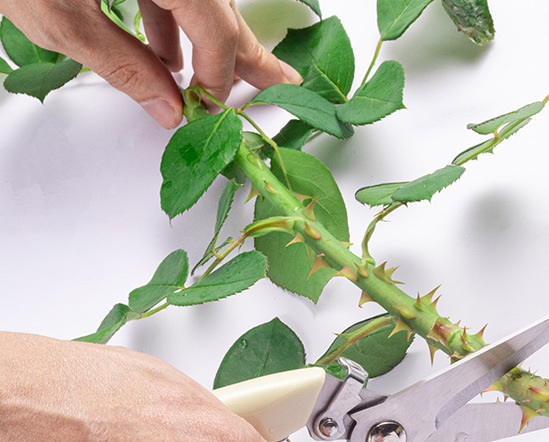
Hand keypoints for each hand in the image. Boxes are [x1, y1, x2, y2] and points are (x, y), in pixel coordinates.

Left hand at [0, 0, 301, 126]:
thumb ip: (123, 65)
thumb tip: (168, 107)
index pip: (215, 29)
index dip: (218, 76)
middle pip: (220, 6)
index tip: (209, 111)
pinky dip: (169, 14)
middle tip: (279, 82)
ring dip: (204, 37)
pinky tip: (163, 50)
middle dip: (244, 51)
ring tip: (204, 82)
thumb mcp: (59, 15)